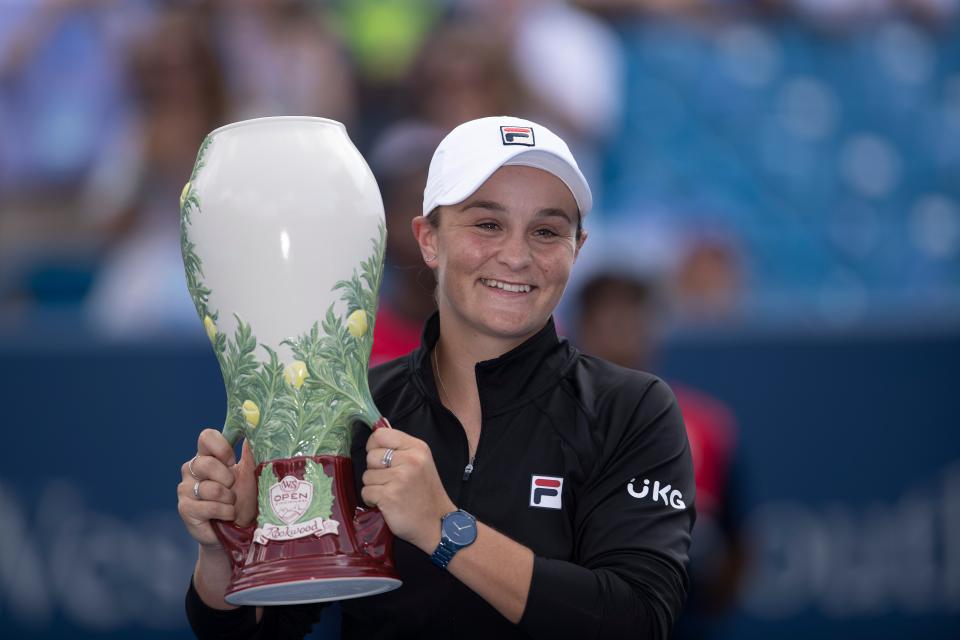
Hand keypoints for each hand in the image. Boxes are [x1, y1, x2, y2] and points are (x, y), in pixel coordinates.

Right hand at [177, 429, 256, 548]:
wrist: (236, 530)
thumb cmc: (243, 500)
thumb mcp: (250, 475)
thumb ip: (249, 454)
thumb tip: (252, 433)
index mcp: (207, 456)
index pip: (206, 437)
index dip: (221, 448)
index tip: (232, 461)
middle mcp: (192, 469)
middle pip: (207, 463)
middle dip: (227, 479)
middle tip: (232, 488)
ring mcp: (185, 489)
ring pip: (211, 488)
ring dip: (229, 500)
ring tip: (230, 505)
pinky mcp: (185, 508)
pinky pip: (209, 506)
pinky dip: (225, 512)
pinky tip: (226, 516)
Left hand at [362, 428, 455, 553]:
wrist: (438, 523)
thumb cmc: (426, 493)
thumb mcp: (421, 462)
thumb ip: (400, 448)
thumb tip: (376, 431)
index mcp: (417, 448)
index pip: (381, 434)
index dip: (374, 446)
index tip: (380, 458)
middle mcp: (409, 459)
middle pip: (371, 456)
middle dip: (375, 470)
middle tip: (391, 481)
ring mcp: (399, 478)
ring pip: (366, 476)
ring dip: (374, 486)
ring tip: (391, 493)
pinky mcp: (389, 496)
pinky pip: (366, 492)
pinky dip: (372, 500)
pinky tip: (387, 503)